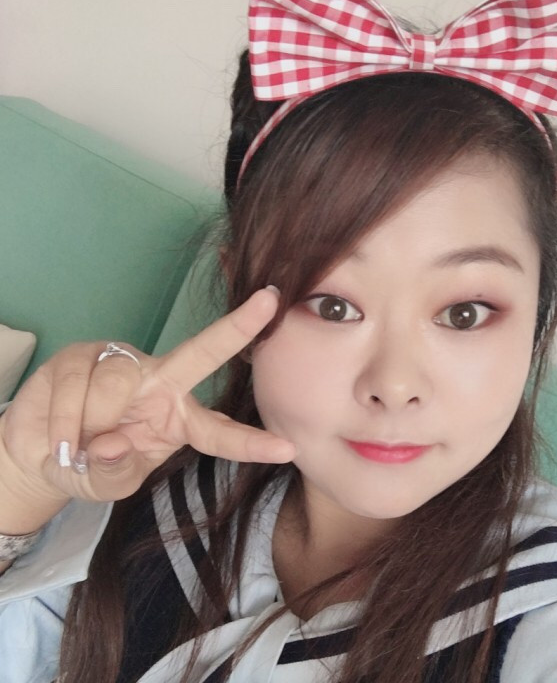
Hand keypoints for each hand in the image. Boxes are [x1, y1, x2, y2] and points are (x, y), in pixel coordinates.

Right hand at [0, 287, 293, 511]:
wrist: (37, 449)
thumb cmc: (88, 466)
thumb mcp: (107, 484)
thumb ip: (115, 472)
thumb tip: (112, 444)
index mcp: (180, 420)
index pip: (220, 432)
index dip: (251, 442)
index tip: (288, 449)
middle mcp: (162, 383)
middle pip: (203, 352)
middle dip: (236, 327)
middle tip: (270, 302)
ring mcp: (126, 364)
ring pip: (120, 381)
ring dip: (90, 421)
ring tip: (75, 444)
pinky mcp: (85, 353)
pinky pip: (78, 380)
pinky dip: (62, 419)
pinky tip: (58, 437)